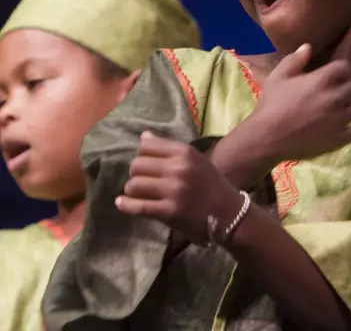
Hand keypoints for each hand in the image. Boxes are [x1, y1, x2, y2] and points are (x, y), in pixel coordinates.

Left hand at [116, 132, 242, 243]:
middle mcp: (178, 168)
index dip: (142, 155)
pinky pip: (138, 206)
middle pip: (137, 164)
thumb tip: (144, 136)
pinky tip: (121, 203)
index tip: (146, 165)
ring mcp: (173, 190)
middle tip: (142, 181)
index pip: (147, 146)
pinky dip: (126, 205)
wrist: (228, 213)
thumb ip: (169, 149)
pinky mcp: (170, 212)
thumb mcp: (194, 160)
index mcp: (185, 152)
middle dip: (135, 173)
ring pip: (134, 184)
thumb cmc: (210, 184)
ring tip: (139, 194)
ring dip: (132, 190)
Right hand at [218, 44, 350, 174]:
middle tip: (336, 94)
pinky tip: (348, 127)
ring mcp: (339, 119)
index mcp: (321, 80)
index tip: (333, 76)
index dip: (339, 70)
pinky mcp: (340, 138)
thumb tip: (308, 46)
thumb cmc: (271, 105)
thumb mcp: (278, 77)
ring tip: (339, 112)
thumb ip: (294, 60)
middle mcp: (335, 97)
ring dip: (349, 108)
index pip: (345, 67)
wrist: (267, 138)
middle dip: (347, 88)